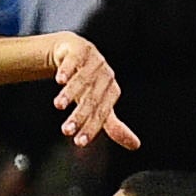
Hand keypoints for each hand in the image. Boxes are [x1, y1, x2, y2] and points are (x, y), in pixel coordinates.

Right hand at [44, 32, 138, 150]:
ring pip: (82, 80)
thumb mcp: (99, 104)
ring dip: (70, 93)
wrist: (74, 53)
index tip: (79, 142)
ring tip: (58, 105)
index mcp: (112, 92)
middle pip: (92, 99)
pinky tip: (60, 80)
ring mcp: (94, 61)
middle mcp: (106, 76)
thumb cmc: (89, 84)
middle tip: (66, 130)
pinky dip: (67, 70)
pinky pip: (74, 60)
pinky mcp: (80, 49)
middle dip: (79, 115)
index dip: (91, 128)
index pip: (102, 113)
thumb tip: (136, 146)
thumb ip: (113, 126)